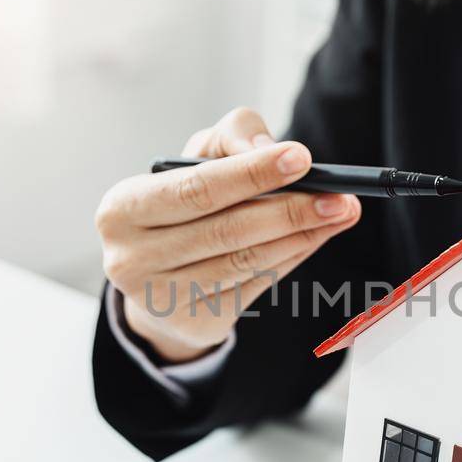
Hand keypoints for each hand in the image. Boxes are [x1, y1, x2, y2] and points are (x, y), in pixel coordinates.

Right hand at [94, 107, 361, 362]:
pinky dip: (292, 257)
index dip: (251, 174)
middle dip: (290, 210)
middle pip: (227, 230)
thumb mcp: (196, 157)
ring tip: (340, 213)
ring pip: (246, 261)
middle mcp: (131, 259)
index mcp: (121, 209)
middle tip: (338, 196)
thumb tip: (266, 148)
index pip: (195, 189)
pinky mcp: (194, 324)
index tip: (301, 158)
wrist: (157, 275)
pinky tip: (315, 237)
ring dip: (301, 235)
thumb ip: (231, 136)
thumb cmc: (181, 205)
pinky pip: (256, 285)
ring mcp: (161, 298)